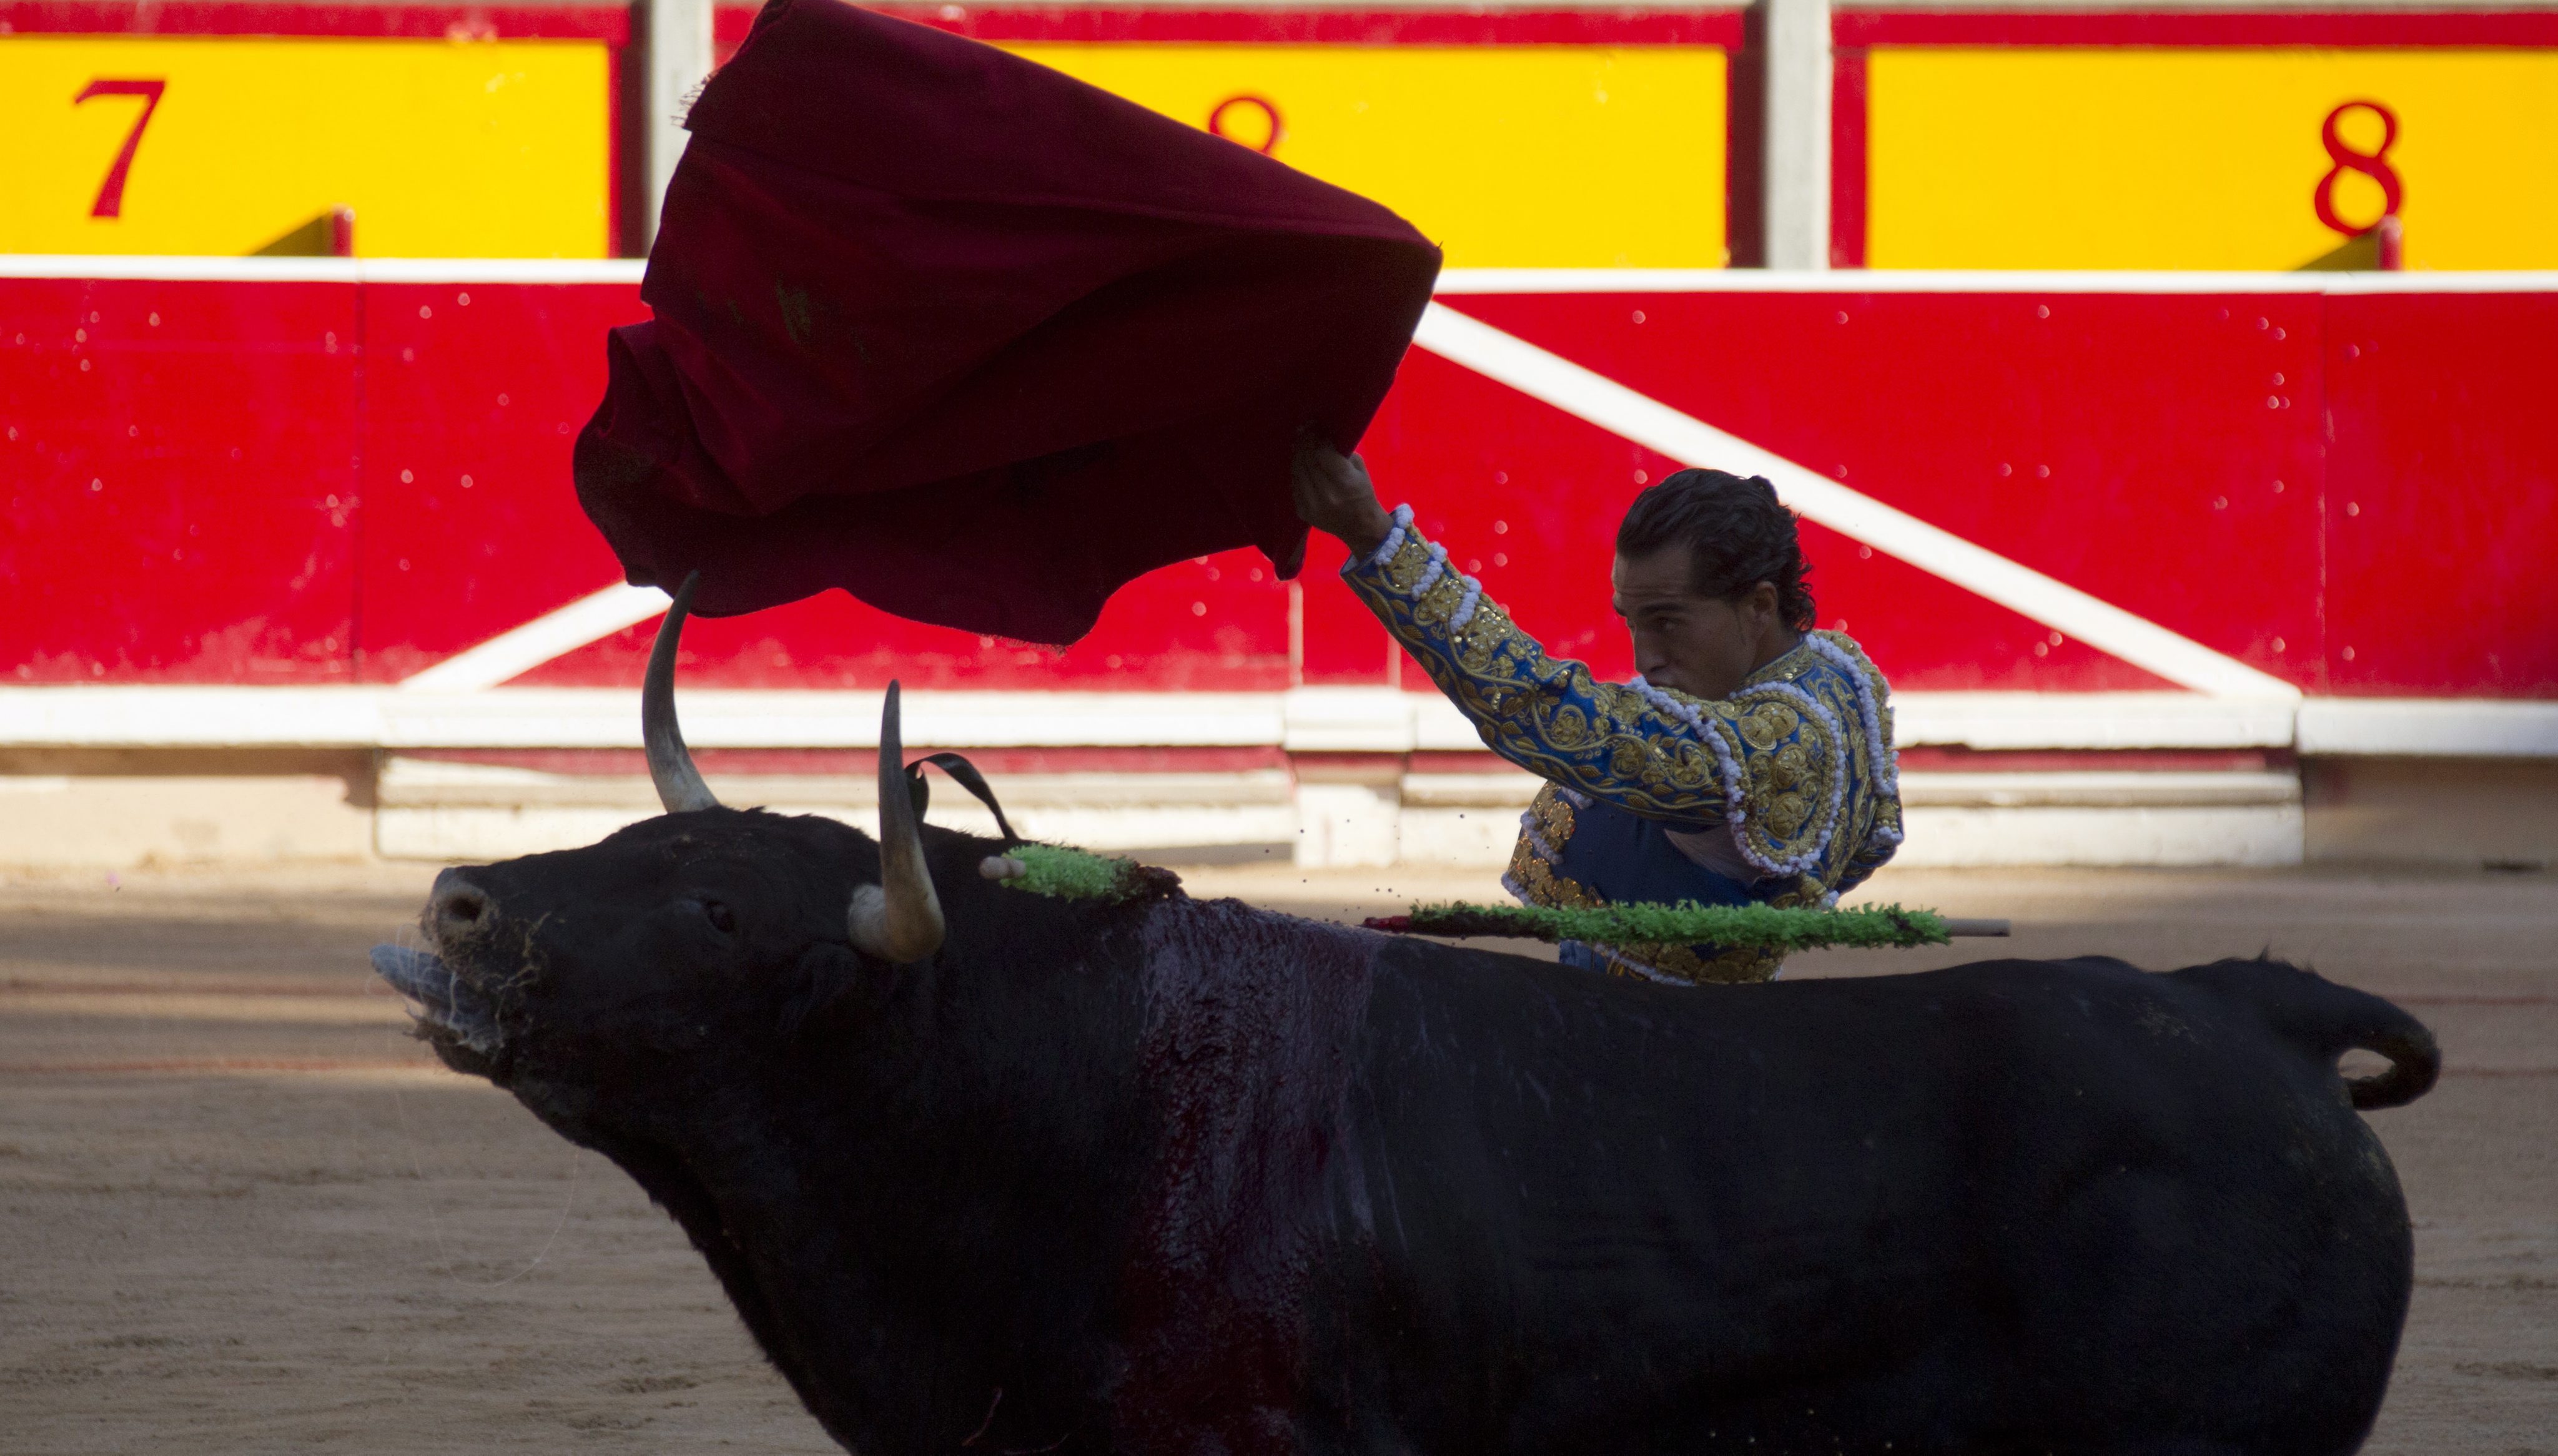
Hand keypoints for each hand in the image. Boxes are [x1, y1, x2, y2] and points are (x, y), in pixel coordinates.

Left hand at [1291, 428, 1393, 555]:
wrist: (1359, 527)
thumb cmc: (1363, 494)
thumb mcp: (1360, 470)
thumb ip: (1342, 453)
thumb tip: (1323, 435)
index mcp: (1345, 483)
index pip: (1322, 454)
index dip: (1317, 438)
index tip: (1316, 427)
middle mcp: (1326, 495)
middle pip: (1307, 460)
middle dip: (1305, 442)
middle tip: (1304, 429)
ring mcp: (1311, 505)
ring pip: (1297, 471)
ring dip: (1297, 454)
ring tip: (1300, 441)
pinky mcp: (1302, 511)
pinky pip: (1294, 484)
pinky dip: (1296, 470)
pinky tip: (1299, 460)